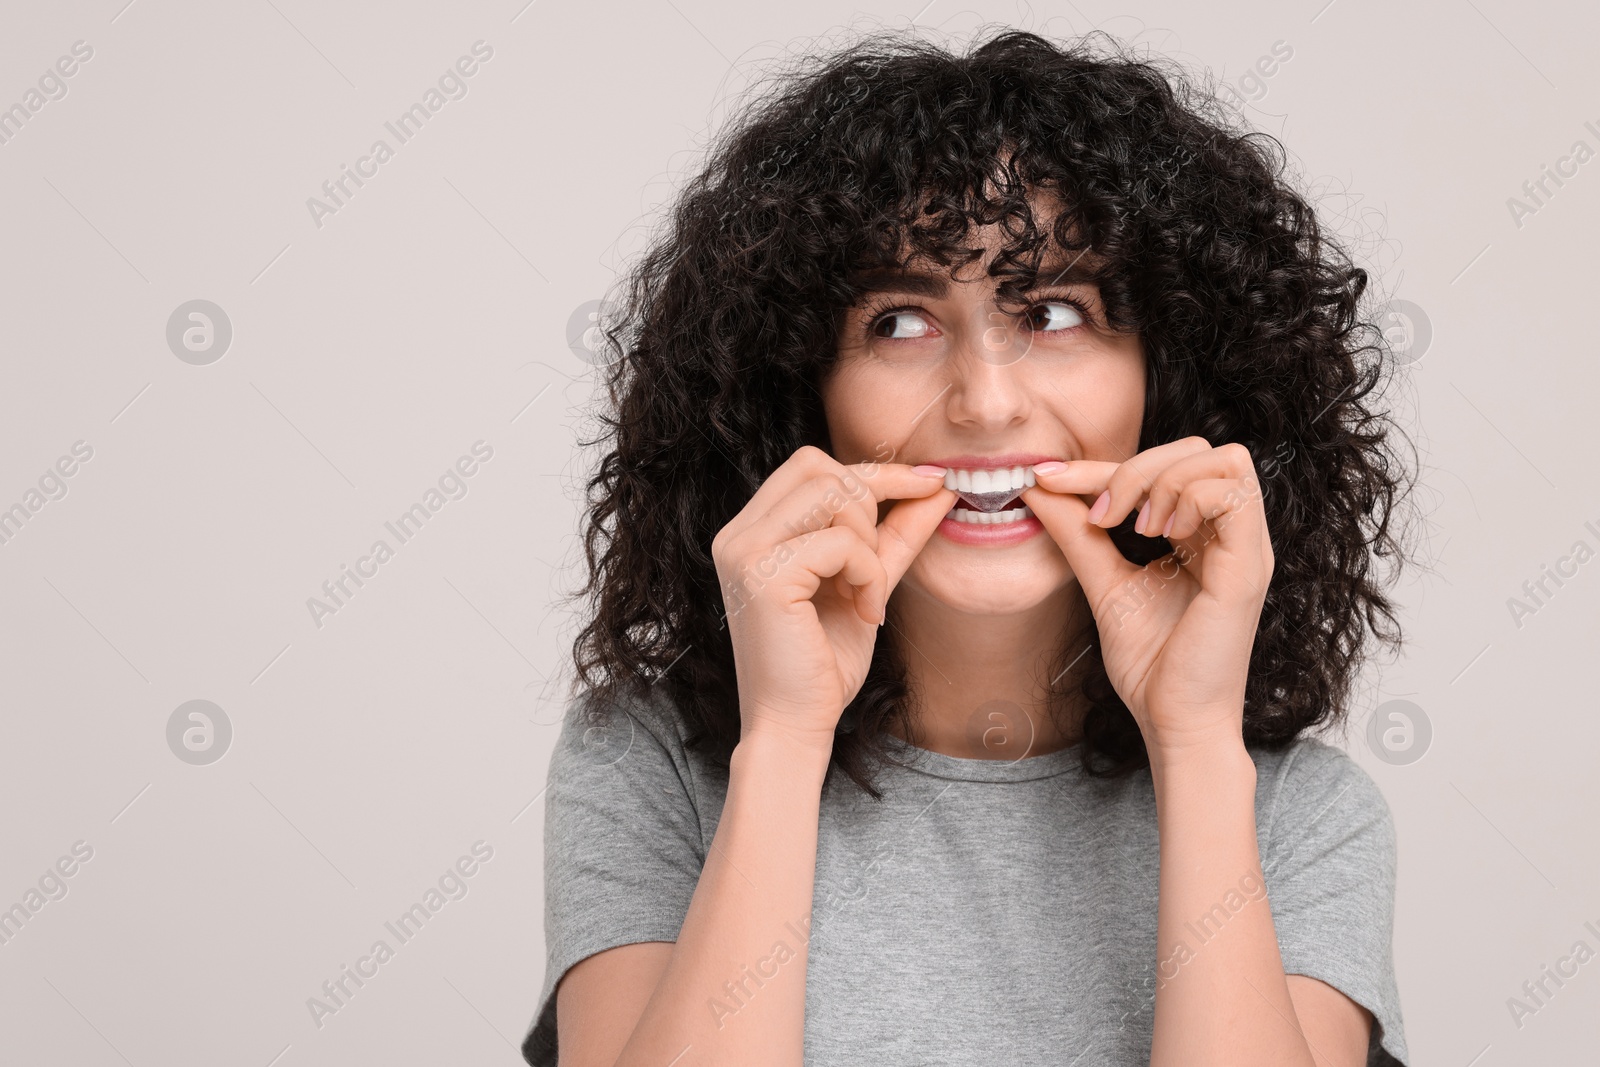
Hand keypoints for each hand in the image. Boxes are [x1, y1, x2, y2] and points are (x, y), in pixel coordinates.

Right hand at [712, 446, 953, 755]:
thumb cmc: (824, 662)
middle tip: (877, 563)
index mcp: (751, 531)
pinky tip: (866, 612)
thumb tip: (938, 485)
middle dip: (869, 502)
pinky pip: (841, 541)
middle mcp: (738, 534)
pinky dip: (869, 574)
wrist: (795, 726)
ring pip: (832, 494)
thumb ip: (894, 534)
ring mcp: (744, 551)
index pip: (812, 467)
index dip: (875, 471)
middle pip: (818, 466)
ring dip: (869, 543)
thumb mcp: (866, 583)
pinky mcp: (762, 575)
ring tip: (866, 593)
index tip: (930, 483)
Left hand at [1019, 438, 1274, 755]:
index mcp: (1202, 535)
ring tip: (1135, 527)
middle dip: (1137, 466)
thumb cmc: (1150, 664)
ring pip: (1225, 460)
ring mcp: (1246, 548)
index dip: (1101, 465)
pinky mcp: (1249, 567)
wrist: (1172, 721)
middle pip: (1199, 450)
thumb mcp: (1102, 583)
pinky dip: (1189, 498)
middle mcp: (1231, 535)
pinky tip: (1160, 535)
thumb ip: (1077, 533)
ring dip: (1165, 480)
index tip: (1047, 478)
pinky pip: (1234, 493)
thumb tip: (1037, 487)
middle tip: (1102, 514)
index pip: (1161, 469)